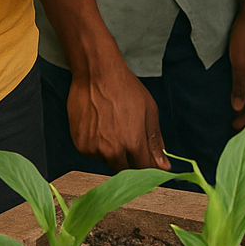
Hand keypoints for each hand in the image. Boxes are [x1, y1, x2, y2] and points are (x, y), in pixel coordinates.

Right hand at [66, 53, 169, 170]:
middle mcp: (112, 151)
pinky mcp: (80, 145)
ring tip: (113, 125)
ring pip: (107, 160)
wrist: (97, 75)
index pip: (144, 169)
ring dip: (112, 151)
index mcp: (133, 143)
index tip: (151, 165)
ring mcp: (94, 149)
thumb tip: (164, 166)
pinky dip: (98, 145)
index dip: (149, 168)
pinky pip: (92, 153)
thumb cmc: (126, 89)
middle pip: (125, 170)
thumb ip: (156, 142)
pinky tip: (100, 126)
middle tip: (129, 139)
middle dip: (130, 160)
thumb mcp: (149, 111)